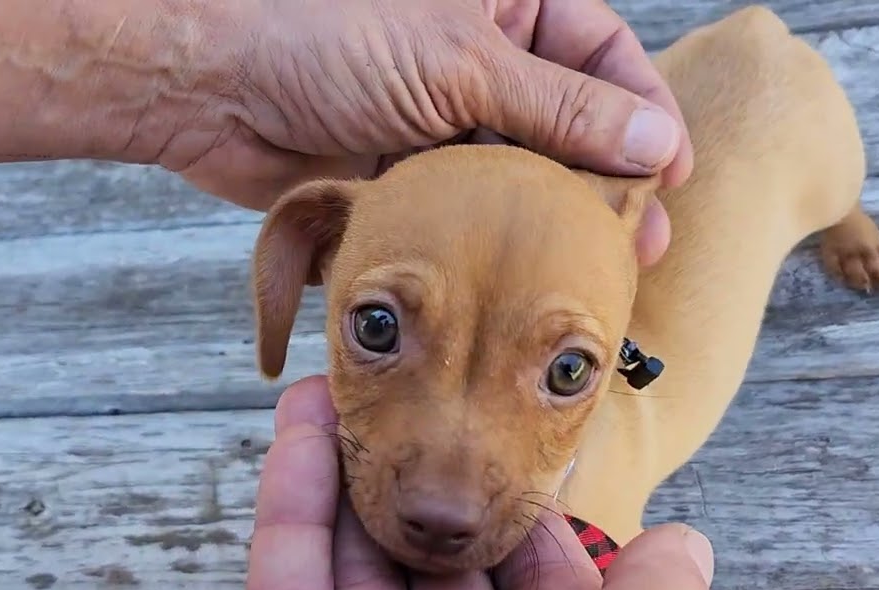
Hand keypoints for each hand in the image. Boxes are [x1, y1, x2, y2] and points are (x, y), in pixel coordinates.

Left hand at [168, 0, 692, 265]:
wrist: (209, 87)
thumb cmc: (319, 36)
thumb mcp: (459, 62)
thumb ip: (560, 107)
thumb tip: (652, 142)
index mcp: (503, 0)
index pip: (598, 54)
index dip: (642, 113)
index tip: (669, 174)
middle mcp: (478, 56)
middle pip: (567, 122)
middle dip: (602, 181)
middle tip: (639, 243)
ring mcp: (441, 117)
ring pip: (520, 175)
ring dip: (552, 220)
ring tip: (590, 269)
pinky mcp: (409, 170)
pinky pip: (469, 209)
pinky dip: (496, 240)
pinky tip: (526, 274)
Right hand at [222, 375, 723, 589]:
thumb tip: (687, 548)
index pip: (543, 589)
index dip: (528, 507)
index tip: (510, 431)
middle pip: (443, 572)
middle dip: (432, 481)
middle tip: (420, 393)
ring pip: (356, 568)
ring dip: (353, 466)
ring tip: (359, 377)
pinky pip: (285, 585)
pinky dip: (292, 495)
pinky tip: (308, 415)